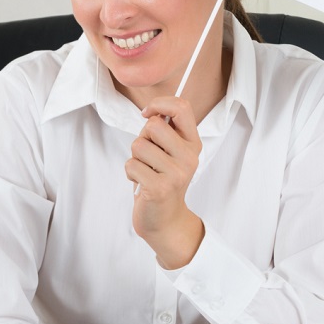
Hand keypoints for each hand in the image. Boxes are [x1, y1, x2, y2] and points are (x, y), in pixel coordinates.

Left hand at [126, 96, 204, 268]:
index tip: (148, 113)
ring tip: (146, 172)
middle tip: (148, 156)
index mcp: (193, 144)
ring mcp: (176, 174)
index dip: (160, 103)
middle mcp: (189, 157)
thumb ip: (165, 131)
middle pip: (153, 125)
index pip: (182, 108)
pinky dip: (130, 173)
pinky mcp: (159, 188)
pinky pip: (131, 165)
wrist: (165, 220)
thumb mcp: (171, 153)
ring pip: (138, 145)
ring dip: (135, 158)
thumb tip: (152, 111)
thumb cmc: (162, 180)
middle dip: (142, 137)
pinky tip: (141, 184)